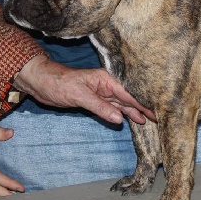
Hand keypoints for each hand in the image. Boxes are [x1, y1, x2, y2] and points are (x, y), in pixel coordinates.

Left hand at [14, 55, 154, 124]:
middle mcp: (107, 86)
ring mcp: (101, 94)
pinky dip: (121, 114)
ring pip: (122, 104)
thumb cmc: (58, 83)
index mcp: (106, 79)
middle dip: (143, 106)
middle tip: (159, 117)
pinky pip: (112, 108)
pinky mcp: (94, 101)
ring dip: (134, 112)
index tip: (157, 110)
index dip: (143, 102)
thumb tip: (120, 119)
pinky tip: (130, 119)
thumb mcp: (79, 96)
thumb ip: (100, 107)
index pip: (129, 93)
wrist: (40, 83)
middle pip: (129, 98)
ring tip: (148, 120)